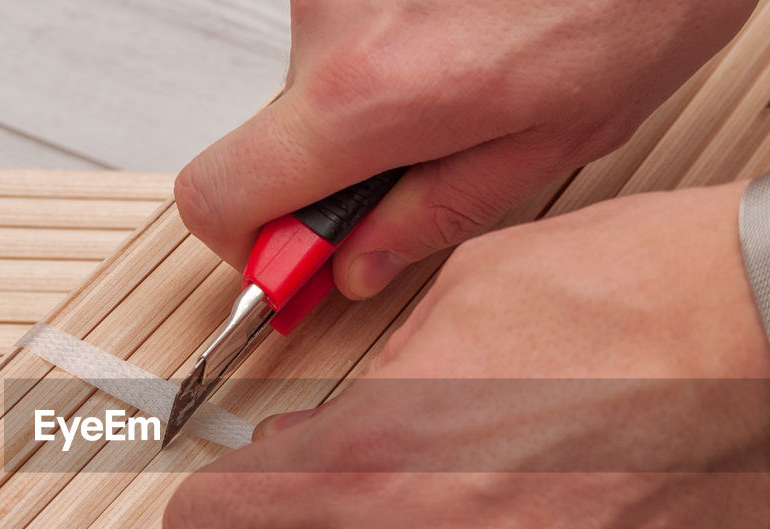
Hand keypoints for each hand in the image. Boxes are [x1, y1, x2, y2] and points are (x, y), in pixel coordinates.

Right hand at [175, 0, 753, 298]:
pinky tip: (468, 29)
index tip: (298, 257)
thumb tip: (359, 264)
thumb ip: (435, 214)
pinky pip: (350, 24)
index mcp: (369, 95)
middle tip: (424, 163)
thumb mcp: (551, 139)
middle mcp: (332, 20)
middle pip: (275, 133)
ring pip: (320, 75)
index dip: (248, 241)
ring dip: (375, 95)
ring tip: (473, 74)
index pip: (218, 194)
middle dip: (335, 165)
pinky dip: (393, 42)